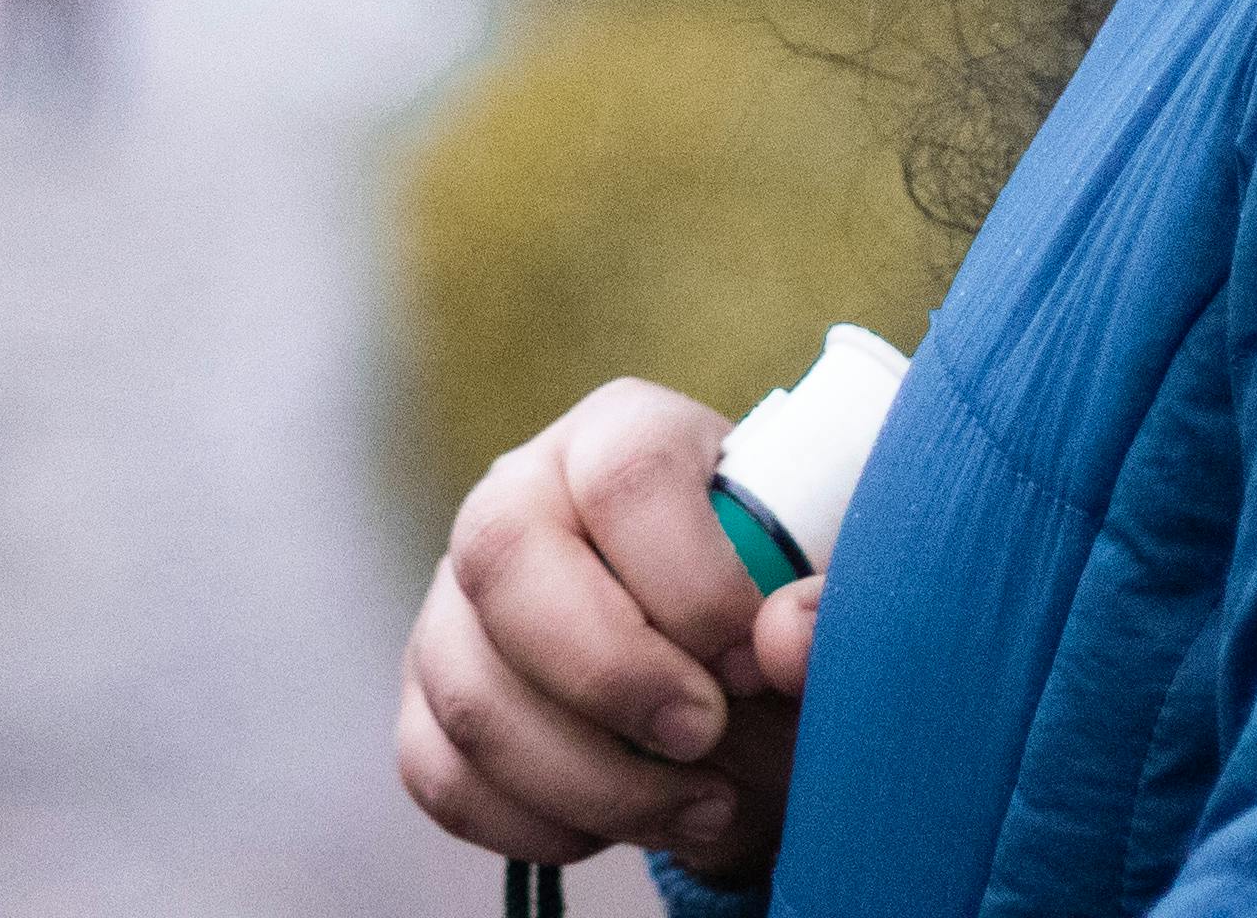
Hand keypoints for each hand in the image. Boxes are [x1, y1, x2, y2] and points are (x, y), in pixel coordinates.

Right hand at [400, 378, 825, 888]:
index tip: (753, 664)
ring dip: (592, 780)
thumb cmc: (779, 614)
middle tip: (705, 735)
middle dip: (611, 674)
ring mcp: (457, 601)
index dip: (692, 581)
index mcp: (625, 435)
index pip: (627, 476)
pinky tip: (620, 823)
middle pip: (503, 555)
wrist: (738, 689)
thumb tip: (783, 641)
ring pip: (470, 689)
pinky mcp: (427, 698)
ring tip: (702, 805)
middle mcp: (519, 497)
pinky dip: (536, 822)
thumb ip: (829, 609)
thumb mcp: (828, 596)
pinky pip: (440, 772)